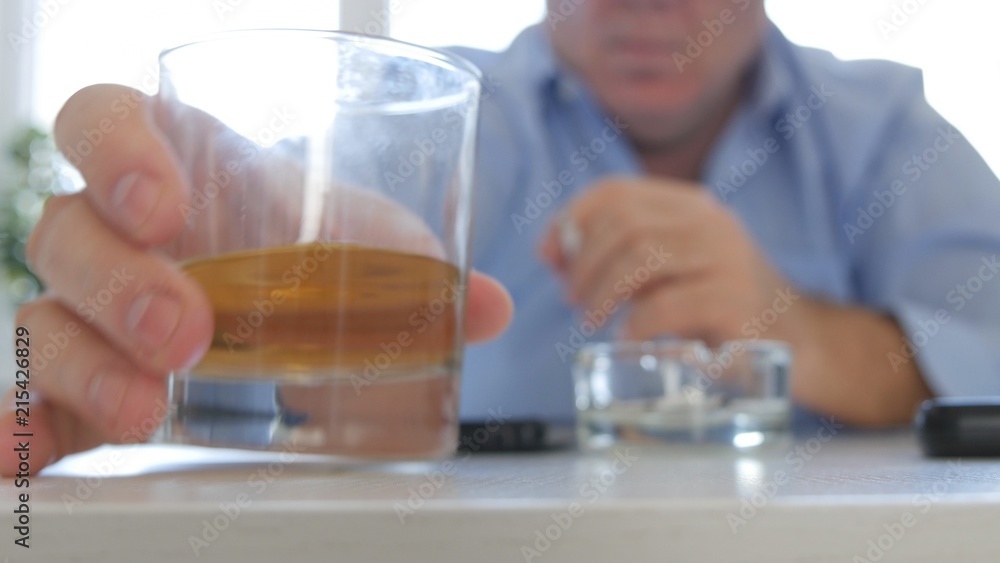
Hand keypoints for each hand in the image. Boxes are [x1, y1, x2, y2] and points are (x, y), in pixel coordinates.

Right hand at [1, 85, 511, 475]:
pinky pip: (29, 393)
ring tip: (149, 407)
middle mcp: (121, 233)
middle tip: (191, 331)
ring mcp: (95, 307)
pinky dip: (18, 423)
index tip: (161, 203)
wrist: (300, 302)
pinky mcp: (88, 378)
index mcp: (180, 166)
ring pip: (45, 314)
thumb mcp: (373, 245)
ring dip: (85, 360)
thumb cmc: (319, 248)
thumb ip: (423, 266)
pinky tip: (18, 458)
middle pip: (68, 230)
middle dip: (121, 282)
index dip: (116, 151)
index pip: (106, 121)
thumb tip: (490, 306)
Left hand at [541, 176, 932, 424]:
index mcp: (690, 206)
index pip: (617, 191)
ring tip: (591, 319)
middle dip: (584, 263)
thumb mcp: (668, 273)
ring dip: (602, 291)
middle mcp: (710, 222)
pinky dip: (635, 324)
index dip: (572, 219)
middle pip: (623, 224)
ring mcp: (727, 258)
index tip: (548, 255)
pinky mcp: (736, 301)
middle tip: (574, 299)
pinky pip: (665, 305)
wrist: (798, 342)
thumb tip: (552, 252)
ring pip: (641, 256)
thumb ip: (616, 258)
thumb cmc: (719, 307)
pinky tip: (630, 338)